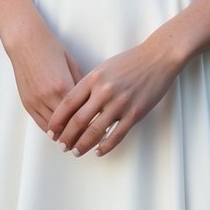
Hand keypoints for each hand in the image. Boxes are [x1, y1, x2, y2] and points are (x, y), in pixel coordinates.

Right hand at [4, 15, 84, 133]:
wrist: (26, 42)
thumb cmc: (52, 49)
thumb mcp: (72, 64)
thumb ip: (81, 85)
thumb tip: (92, 102)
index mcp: (63, 85)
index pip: (80, 113)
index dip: (91, 124)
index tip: (101, 131)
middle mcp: (48, 96)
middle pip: (66, 125)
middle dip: (79, 135)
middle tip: (90, 142)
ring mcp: (35, 101)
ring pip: (52, 128)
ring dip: (64, 136)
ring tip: (76, 142)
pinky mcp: (27, 103)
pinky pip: (40, 123)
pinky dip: (51, 130)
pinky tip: (60, 133)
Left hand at [47, 38, 180, 158]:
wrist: (158, 57)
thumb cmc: (130, 61)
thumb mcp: (104, 67)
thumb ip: (89, 84)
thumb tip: (74, 105)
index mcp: (94, 78)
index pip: (68, 103)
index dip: (57, 120)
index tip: (52, 131)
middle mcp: (104, 91)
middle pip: (78, 120)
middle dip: (67, 136)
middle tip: (61, 146)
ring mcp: (120, 103)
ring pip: (95, 131)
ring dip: (83, 145)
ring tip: (76, 151)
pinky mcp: (135, 113)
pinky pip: (117, 135)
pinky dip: (105, 146)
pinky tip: (98, 151)